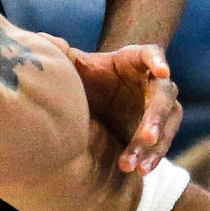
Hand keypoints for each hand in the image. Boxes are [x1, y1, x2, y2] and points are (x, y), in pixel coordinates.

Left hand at [65, 42, 179, 173]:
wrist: (103, 96)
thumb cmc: (92, 76)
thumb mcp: (80, 67)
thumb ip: (65, 54)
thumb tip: (43, 39)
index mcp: (137, 59)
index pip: (152, 54)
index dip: (158, 61)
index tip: (162, 71)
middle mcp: (155, 82)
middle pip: (163, 97)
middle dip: (156, 118)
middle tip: (148, 136)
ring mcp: (162, 106)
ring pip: (166, 124)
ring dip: (153, 145)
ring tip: (138, 165)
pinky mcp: (162, 128)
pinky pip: (162, 144)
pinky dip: (152, 156)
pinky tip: (140, 170)